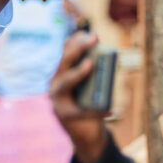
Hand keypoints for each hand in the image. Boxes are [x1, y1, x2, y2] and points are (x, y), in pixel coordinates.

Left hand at [49, 32, 109, 162]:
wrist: (77, 127)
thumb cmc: (87, 124)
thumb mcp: (92, 121)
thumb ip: (97, 114)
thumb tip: (107, 105)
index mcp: (59, 101)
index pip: (67, 83)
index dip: (78, 73)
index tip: (90, 63)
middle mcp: (54, 88)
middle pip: (63, 65)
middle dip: (78, 51)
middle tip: (93, 40)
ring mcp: (56, 79)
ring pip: (64, 57)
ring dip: (77, 44)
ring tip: (91, 35)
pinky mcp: (61, 73)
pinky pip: (66, 56)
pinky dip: (75, 45)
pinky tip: (84, 35)